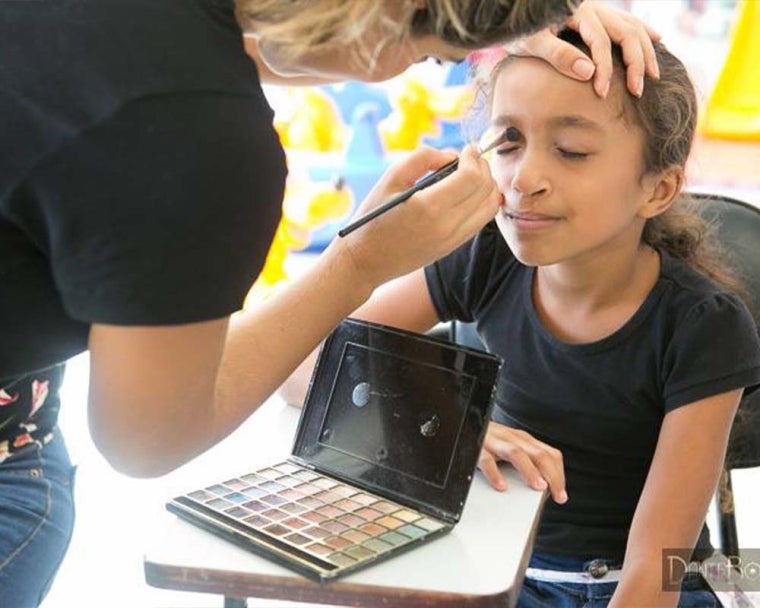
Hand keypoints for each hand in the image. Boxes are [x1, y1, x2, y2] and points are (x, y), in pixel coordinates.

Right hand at [329, 145, 500, 292]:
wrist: (365, 261)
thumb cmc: (373, 217)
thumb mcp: (390, 178)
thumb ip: (423, 158)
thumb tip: (452, 156)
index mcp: (429, 206)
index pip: (472, 177)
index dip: (473, 157)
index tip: (467, 149)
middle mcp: (446, 226)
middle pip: (486, 190)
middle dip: (483, 168)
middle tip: (471, 158)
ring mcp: (452, 240)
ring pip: (489, 207)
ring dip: (487, 186)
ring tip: (472, 174)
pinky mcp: (452, 247)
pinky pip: (480, 221)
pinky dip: (482, 203)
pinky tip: (469, 193)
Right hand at [478, 422, 567, 503]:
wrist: (462, 426)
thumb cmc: (488, 444)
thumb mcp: (509, 450)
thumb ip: (526, 464)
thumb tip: (542, 491)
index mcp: (523, 439)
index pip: (549, 454)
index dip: (558, 474)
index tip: (560, 494)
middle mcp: (511, 438)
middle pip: (538, 453)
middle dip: (551, 475)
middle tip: (556, 494)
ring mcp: (494, 441)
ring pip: (516, 453)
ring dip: (530, 471)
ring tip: (538, 487)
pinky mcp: (477, 448)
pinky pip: (487, 460)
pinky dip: (495, 474)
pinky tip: (502, 486)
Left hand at [506, 1, 659, 97]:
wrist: (511, 12)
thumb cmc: (516, 30)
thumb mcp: (531, 43)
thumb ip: (558, 55)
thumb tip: (588, 72)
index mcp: (578, 12)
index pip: (601, 42)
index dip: (605, 68)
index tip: (603, 92)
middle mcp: (593, 7)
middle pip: (626, 32)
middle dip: (635, 62)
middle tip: (638, 90)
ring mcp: (597, 9)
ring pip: (631, 26)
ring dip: (645, 50)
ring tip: (653, 74)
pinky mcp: (596, 14)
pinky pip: (627, 20)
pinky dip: (643, 31)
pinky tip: (657, 40)